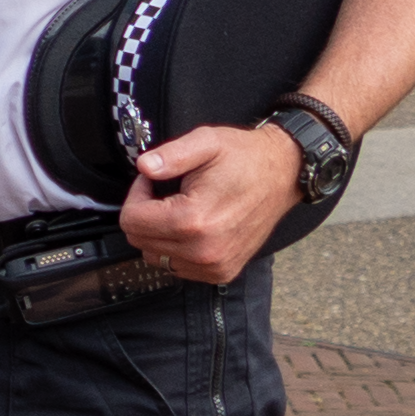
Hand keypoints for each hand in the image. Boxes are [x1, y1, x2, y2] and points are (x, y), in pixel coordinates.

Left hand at [121, 122, 298, 284]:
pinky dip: (176, 248)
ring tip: (180, 208)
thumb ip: (171, 155)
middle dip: (146, 214)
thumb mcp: (207, 143)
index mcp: (194, 221)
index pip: (131, 221)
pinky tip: (193, 226)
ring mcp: (214, 266)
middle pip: (140, 241)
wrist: (283, 175)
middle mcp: (203, 251)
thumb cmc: (246, 158)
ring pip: (156, 256)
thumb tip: (145, 166)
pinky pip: (178, 267)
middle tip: (167, 191)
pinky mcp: (222, 272)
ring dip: (159, 233)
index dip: (137, 195)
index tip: (152, 181)